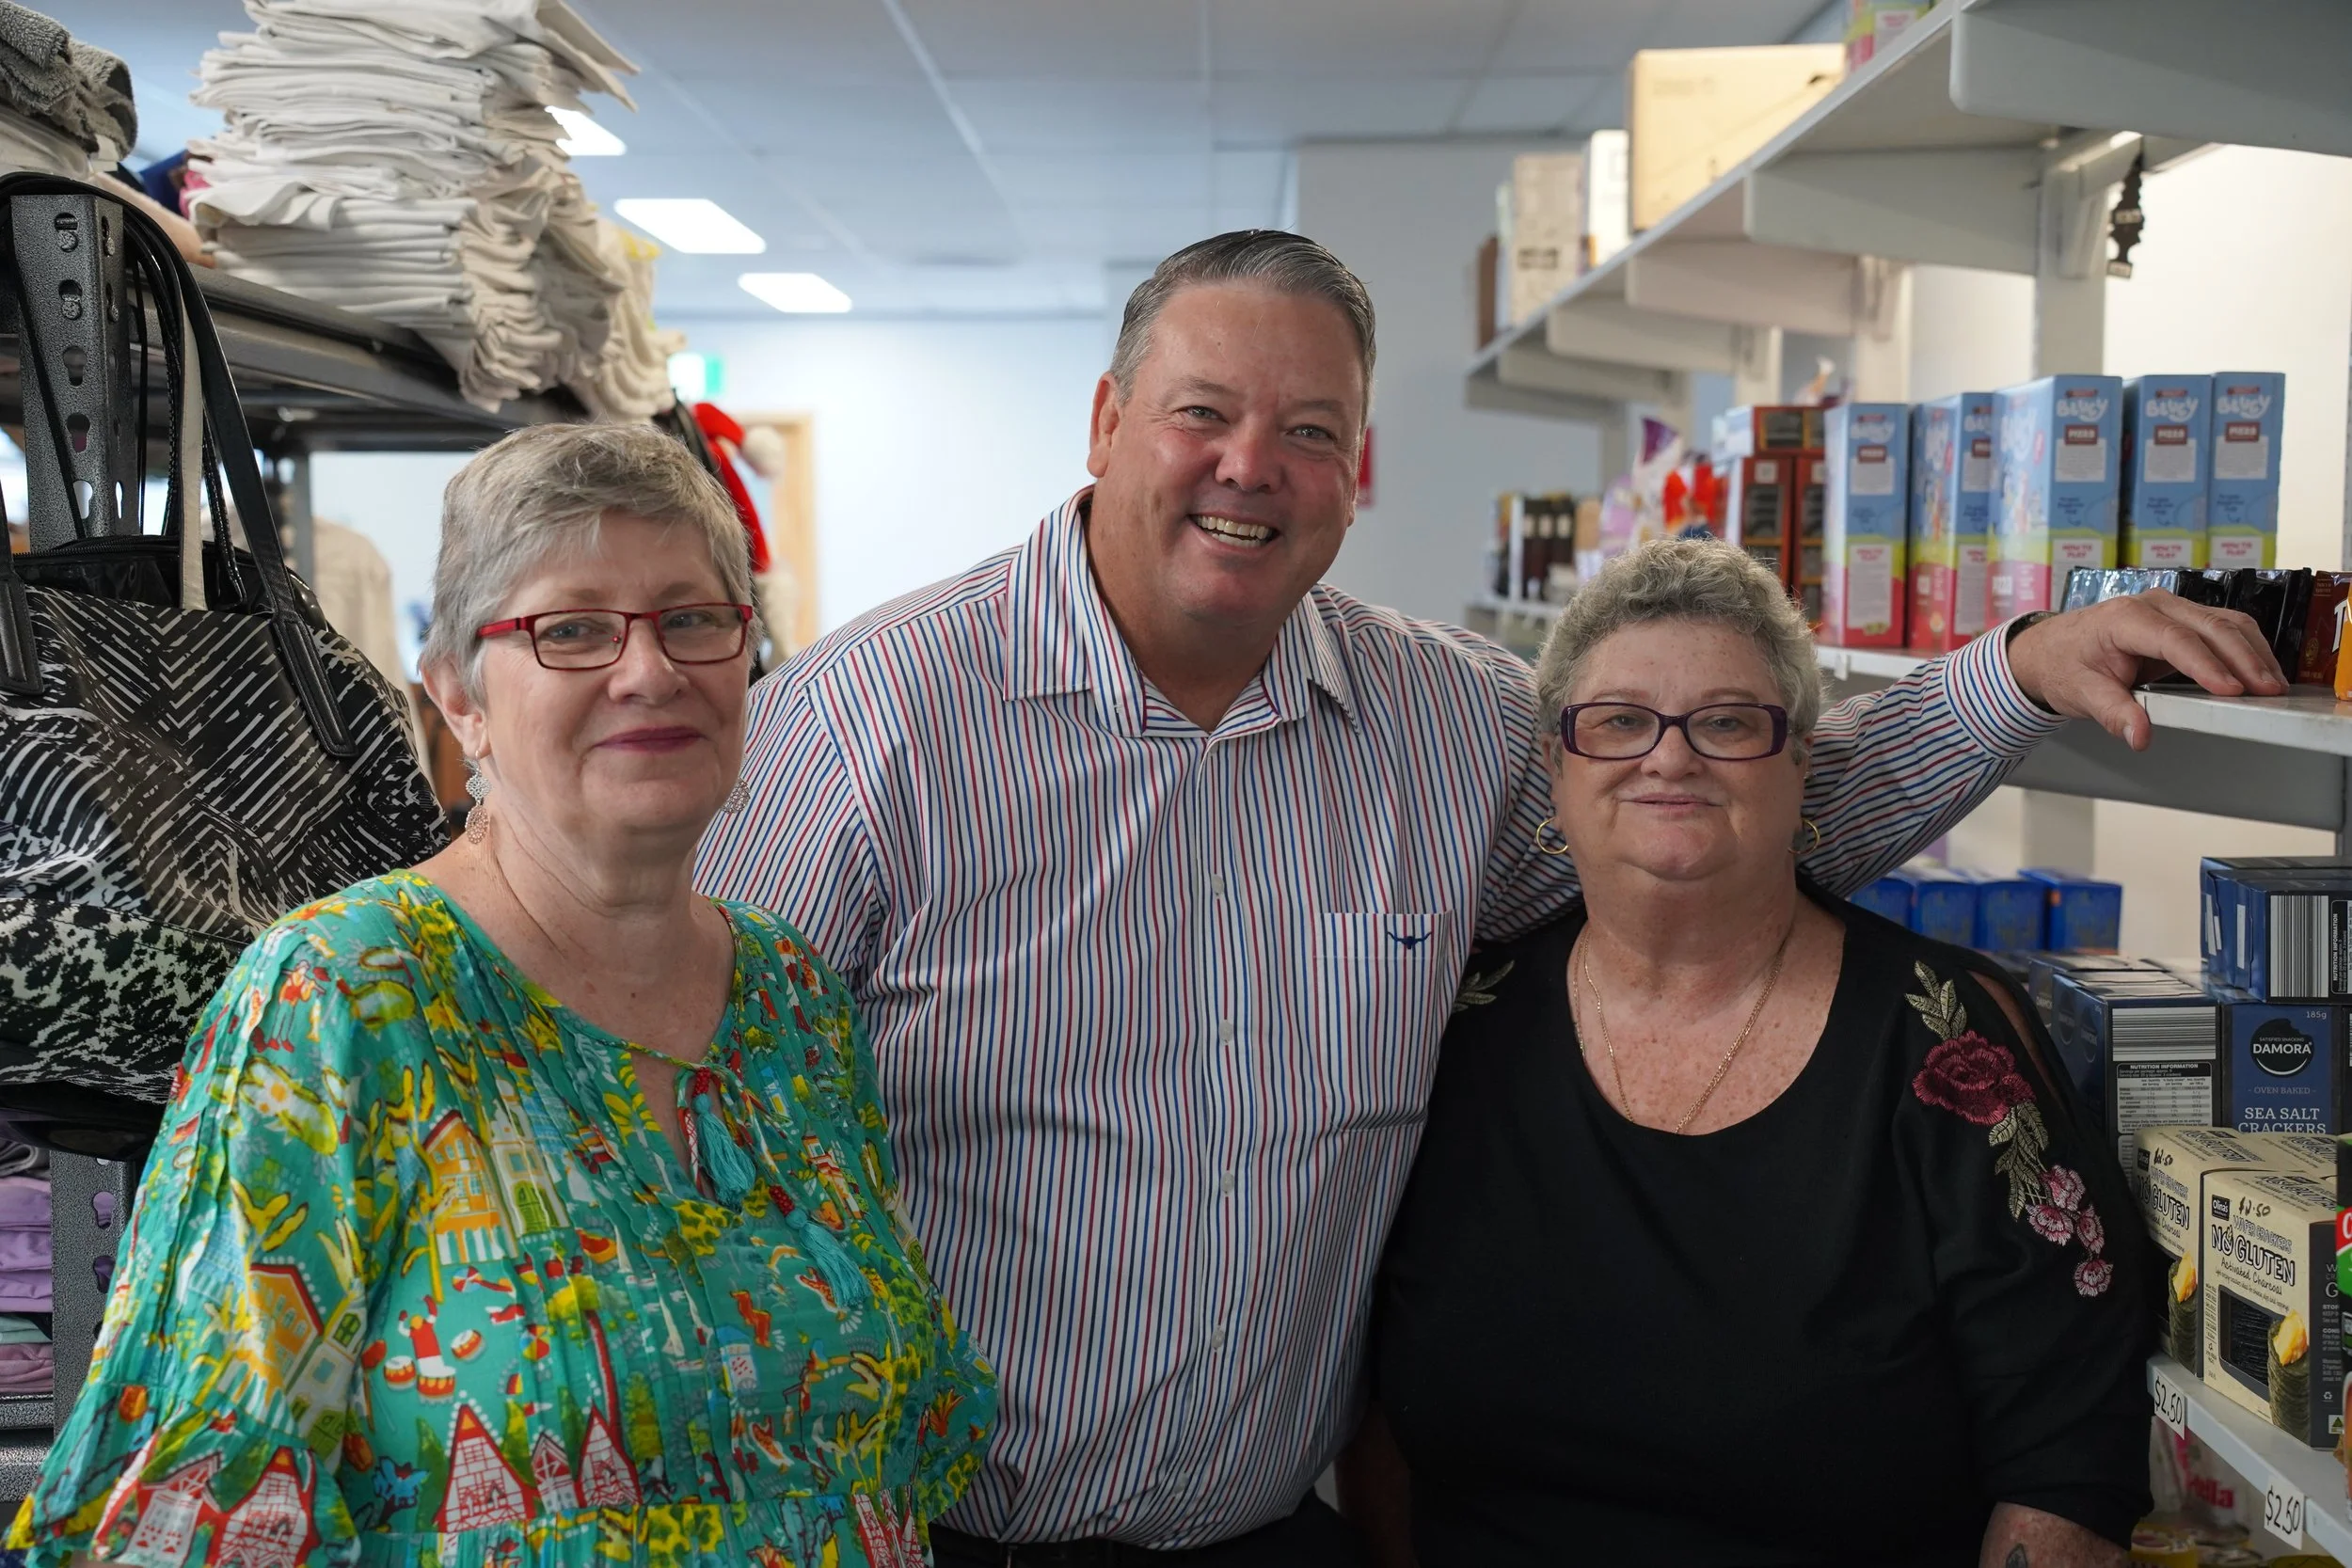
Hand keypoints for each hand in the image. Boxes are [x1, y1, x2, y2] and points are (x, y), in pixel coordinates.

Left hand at [2004, 590, 2285, 751]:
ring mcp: (2171, 609)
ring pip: (2226, 623)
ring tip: (2274, 685)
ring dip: (2254, 653)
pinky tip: (2261, 672)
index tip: (2231, 690)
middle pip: (2211, 627)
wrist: (2049, 649)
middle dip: (2244, 659)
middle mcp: (2153, 606)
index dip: (2206, 665)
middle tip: (2269, 692)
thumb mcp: (2081, 694)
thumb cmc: (2064, 665)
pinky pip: (2223, 628)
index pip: (2174, 640)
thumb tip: (2140, 736)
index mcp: (2124, 619)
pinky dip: (2246, 649)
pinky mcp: (2183, 620)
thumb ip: (2113, 714)